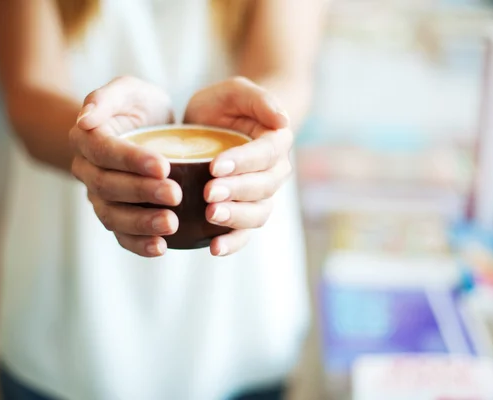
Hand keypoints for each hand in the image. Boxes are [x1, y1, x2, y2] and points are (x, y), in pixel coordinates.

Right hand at [70, 76, 180, 256]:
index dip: (131, 161)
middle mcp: (88, 171)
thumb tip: (85, 120)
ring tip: (171, 224)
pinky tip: (162, 247)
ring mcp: (100, 198)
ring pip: (112, 216)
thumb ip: (107, 96)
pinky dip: (139, 245)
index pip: (105, 151)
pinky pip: (121, 236)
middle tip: (175, 194)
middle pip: (108, 187)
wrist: (148, 131)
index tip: (164, 166)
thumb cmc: (140, 108)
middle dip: (142, 193)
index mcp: (87, 139)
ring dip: (141, 223)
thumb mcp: (129, 90)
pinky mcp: (116, 217)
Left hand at [184, 77, 293, 256]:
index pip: (266, 154)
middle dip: (238, 192)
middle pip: (264, 187)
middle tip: (209, 193)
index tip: (215, 165)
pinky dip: (233, 243)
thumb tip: (283, 120)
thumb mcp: (235, 91)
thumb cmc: (225, 106)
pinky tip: (213, 248)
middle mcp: (274, 171)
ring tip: (211, 216)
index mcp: (276, 141)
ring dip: (236, 218)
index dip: (244, 162)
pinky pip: (245, 233)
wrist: (216, 125)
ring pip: (258, 213)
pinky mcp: (244, 212)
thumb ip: (258, 97)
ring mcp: (261, 195)